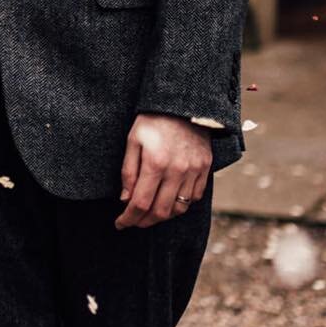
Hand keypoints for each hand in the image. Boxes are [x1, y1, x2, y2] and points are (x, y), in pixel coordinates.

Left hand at [116, 114, 211, 229]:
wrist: (185, 102)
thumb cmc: (153, 120)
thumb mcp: (134, 140)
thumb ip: (128, 172)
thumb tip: (125, 200)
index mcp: (155, 163)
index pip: (140, 203)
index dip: (128, 219)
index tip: (120, 223)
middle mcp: (177, 170)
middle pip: (160, 212)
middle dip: (143, 222)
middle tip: (133, 221)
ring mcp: (194, 170)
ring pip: (179, 209)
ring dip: (162, 216)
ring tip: (149, 213)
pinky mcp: (205, 168)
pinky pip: (195, 197)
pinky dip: (181, 205)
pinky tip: (169, 201)